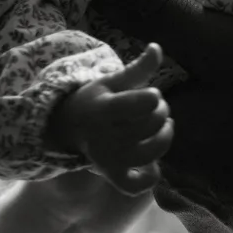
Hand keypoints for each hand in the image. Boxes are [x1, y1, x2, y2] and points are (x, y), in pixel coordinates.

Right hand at [46, 45, 174, 194]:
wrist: (69, 126)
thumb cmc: (97, 99)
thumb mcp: (114, 80)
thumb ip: (139, 68)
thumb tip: (157, 48)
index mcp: (104, 108)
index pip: (141, 104)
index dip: (154, 98)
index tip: (152, 94)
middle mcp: (104, 135)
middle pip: (149, 126)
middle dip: (162, 113)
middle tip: (157, 108)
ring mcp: (107, 157)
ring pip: (148, 154)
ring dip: (163, 139)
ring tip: (163, 128)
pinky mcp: (112, 173)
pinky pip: (134, 185)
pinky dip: (149, 178)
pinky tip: (153, 164)